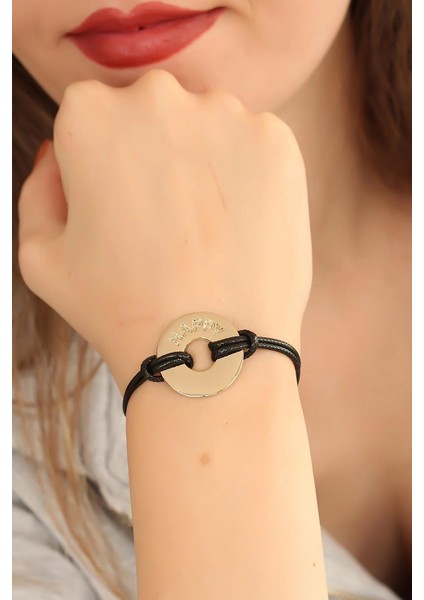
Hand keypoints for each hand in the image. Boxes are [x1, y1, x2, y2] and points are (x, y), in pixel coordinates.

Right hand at [18, 69, 310, 383]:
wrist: (207, 347)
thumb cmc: (117, 308)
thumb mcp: (41, 254)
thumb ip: (39, 188)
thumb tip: (59, 152)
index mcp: (90, 114)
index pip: (93, 115)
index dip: (104, 165)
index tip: (120, 207)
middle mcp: (158, 96)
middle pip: (153, 110)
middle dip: (154, 152)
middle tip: (164, 221)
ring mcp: (224, 114)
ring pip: (207, 124)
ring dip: (204, 160)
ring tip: (204, 230)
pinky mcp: (277, 142)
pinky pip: (254, 144)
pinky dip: (248, 175)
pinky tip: (238, 225)